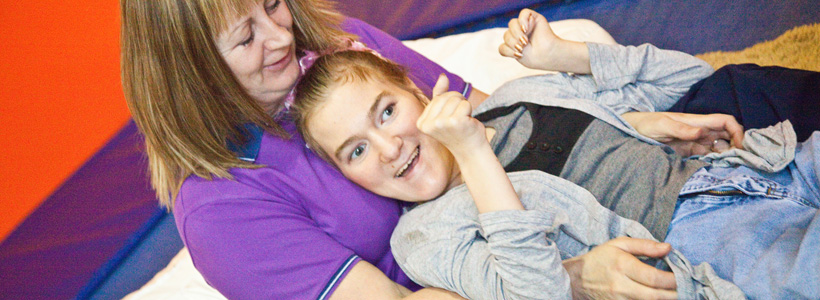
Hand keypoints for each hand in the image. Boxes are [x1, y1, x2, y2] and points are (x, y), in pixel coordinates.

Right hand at [417, 74, 487, 154]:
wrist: (470, 150)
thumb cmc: (457, 131)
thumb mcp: (444, 113)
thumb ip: (440, 94)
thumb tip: (442, 76)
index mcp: (421, 123)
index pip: (437, 98)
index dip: (449, 104)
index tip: (450, 120)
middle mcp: (428, 124)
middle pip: (446, 96)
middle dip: (457, 103)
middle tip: (459, 119)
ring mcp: (441, 123)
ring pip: (456, 99)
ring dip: (464, 107)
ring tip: (463, 121)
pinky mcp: (455, 122)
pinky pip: (465, 104)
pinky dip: (469, 111)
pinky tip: (468, 123)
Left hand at [498, 9, 590, 73]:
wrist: (548, 55)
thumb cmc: (535, 57)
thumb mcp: (517, 55)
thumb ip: (507, 46)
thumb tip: (509, 33)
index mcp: (514, 45)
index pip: (503, 45)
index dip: (507, 49)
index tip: (519, 55)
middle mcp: (519, 34)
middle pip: (506, 34)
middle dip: (512, 41)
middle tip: (523, 46)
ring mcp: (526, 25)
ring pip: (512, 23)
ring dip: (516, 33)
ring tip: (525, 40)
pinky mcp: (534, 18)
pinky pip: (524, 13)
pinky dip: (523, 21)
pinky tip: (526, 29)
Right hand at [563, 237, 677, 299]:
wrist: (577, 279)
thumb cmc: (600, 259)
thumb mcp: (619, 244)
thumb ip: (645, 245)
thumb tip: (668, 248)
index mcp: (622, 266)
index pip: (654, 278)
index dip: (673, 280)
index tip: (682, 276)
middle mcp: (621, 286)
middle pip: (656, 296)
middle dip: (675, 294)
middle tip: (686, 289)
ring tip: (677, 294)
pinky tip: (660, 297)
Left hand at [621, 111, 743, 155]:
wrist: (632, 131)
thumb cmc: (647, 124)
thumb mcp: (662, 125)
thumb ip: (681, 129)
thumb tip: (702, 132)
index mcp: (697, 121)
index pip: (725, 121)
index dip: (737, 131)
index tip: (741, 146)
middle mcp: (700, 131)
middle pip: (727, 136)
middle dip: (736, 147)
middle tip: (736, 161)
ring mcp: (695, 142)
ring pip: (719, 147)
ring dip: (726, 156)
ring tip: (727, 167)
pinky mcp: (689, 152)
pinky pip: (707, 156)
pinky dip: (714, 162)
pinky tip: (715, 169)